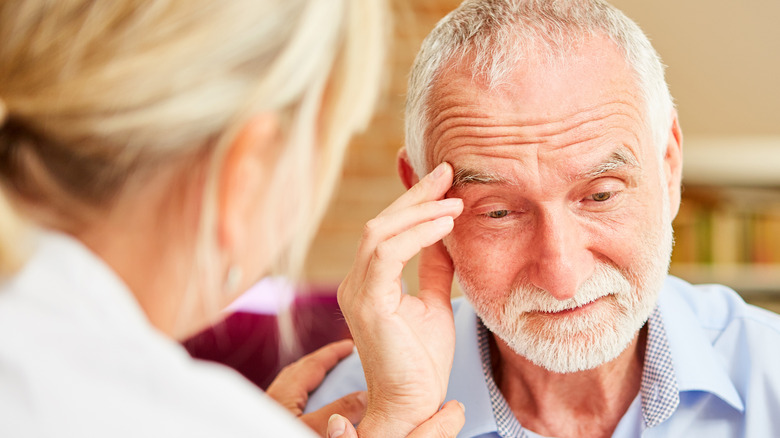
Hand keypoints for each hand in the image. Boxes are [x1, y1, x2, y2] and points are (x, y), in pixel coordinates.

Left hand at [266, 339, 366, 435]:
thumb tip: (364, 395)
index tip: (351, 345)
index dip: (332, 353)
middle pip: (297, 373)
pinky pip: (287, 406)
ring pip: (290, 390)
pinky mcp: (263, 426)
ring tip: (330, 385)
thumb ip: (338, 412)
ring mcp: (264, 415)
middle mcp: (269, 402)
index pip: (311, 365)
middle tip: (342, 360)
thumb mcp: (314, 431)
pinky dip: (303, 400)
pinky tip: (311, 413)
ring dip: (310, 383)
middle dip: (320, 363)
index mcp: (280, 397)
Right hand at [337, 162, 463, 436]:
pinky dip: (417, 234)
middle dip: (416, 194)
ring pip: (380, 232)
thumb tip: (446, 235)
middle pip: (382, 223)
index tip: (444, 178)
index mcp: (370, 281)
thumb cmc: (422, 360)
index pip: (388, 229)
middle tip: (448, 171)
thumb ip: (434, 268)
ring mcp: (358, 291)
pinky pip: (387, 253)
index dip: (414, 200)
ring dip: (419, 211)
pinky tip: (445, 225)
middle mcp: (356, 282)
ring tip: (455, 201)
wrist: (414, 402)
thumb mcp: (434, 302)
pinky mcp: (368, 303)